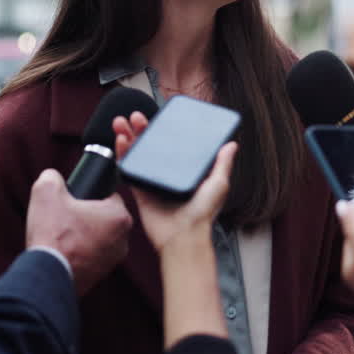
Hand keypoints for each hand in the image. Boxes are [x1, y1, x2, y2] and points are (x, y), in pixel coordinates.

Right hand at [25, 168, 132, 294]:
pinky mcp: (101, 274)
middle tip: (66, 215)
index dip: (89, 193)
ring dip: (84, 233)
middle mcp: (123, 239)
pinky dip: (80, 251)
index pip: (108, 194)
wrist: (47, 276)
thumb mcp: (46, 192)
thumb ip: (52, 176)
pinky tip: (64, 250)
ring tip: (63, 233)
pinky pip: (92, 254)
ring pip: (98, 236)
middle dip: (86, 214)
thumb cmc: (52, 236)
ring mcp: (113, 259)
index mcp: (119, 216)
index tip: (74, 199)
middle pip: (104, 216)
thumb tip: (53, 177)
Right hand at [113, 112, 233, 252]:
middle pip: (151, 145)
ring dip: (128, 136)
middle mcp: (168, 174)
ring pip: (137, 154)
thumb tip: (232, 144)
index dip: (163, 129)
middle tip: (137, 116)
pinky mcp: (140, 192)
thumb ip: (223, 164)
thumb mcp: (218, 184)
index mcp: (185, 171)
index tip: (158, 116)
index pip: (173, 144)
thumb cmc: (202, 215)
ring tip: (123, 123)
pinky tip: (121, 141)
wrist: (183, 237)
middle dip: (142, 128)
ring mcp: (153, 182)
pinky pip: (128, 170)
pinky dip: (122, 155)